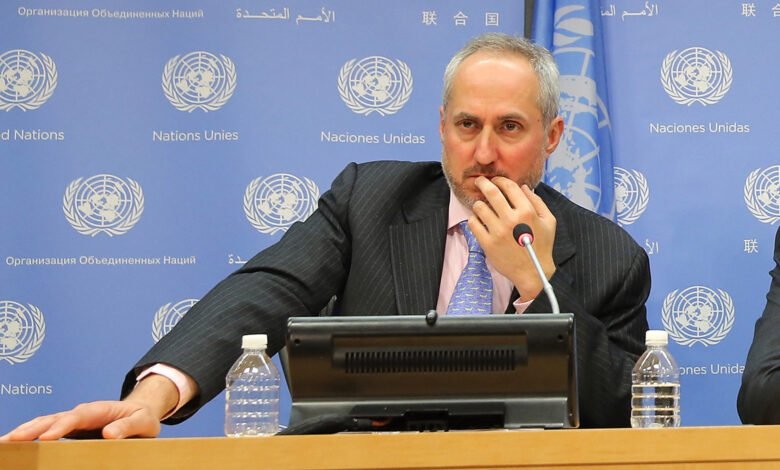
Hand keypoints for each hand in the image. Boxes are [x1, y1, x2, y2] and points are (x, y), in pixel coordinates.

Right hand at [0, 400, 160, 440]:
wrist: (140, 412)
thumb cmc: (142, 418)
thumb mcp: (144, 422)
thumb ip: (129, 427)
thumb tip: (109, 434)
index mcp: (100, 409)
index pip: (77, 417)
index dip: (61, 426)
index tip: (47, 437)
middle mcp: (82, 413)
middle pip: (54, 418)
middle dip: (32, 428)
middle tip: (12, 439)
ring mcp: (73, 421)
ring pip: (45, 423)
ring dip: (25, 431)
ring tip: (5, 442)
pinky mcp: (69, 430)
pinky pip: (46, 431)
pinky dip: (30, 436)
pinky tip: (16, 444)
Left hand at [470, 176, 556, 300]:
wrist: (533, 272)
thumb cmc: (541, 246)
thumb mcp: (549, 221)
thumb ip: (537, 202)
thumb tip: (524, 187)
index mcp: (527, 212)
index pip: (509, 187)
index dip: (500, 180)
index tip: (496, 180)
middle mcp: (511, 220)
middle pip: (491, 193)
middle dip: (483, 183)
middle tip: (480, 181)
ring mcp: (498, 232)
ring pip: (479, 207)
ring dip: (478, 203)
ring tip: (481, 205)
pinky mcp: (488, 244)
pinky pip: (473, 224)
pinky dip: (474, 219)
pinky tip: (479, 220)